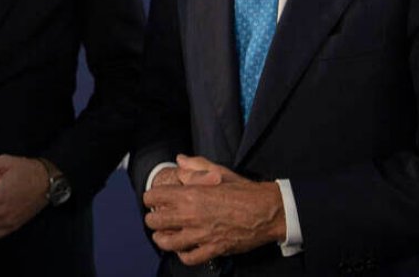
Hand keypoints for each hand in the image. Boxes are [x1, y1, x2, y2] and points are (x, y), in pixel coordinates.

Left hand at [142, 155, 284, 265]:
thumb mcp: (218, 172)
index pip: (154, 197)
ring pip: (167, 243)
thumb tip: (179, 160)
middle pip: (155, 222)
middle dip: (152, 219)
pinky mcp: (213, 249)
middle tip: (157, 217)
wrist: (268, 211)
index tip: (154, 199)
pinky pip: (189, 258)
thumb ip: (195, 166)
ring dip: (162, 239)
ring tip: (164, 235)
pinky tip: (184, 249)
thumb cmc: (243, 190)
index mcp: (190, 194)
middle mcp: (191, 215)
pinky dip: (183, 255)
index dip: (150, 198)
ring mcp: (201, 235)